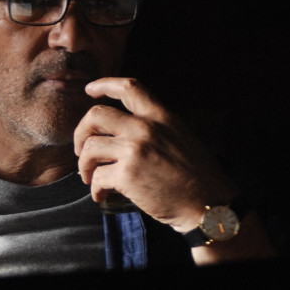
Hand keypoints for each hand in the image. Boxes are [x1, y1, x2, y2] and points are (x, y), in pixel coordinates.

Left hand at [73, 77, 234, 231]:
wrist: (209, 204)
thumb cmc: (197, 176)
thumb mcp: (182, 137)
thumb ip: (156, 127)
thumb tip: (125, 128)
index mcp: (162, 117)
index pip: (129, 88)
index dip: (104, 85)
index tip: (89, 90)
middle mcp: (146, 129)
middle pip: (96, 115)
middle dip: (80, 132)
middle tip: (81, 149)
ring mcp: (135, 150)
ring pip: (89, 148)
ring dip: (84, 165)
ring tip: (89, 177)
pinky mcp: (127, 175)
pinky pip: (96, 177)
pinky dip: (94, 189)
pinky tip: (101, 195)